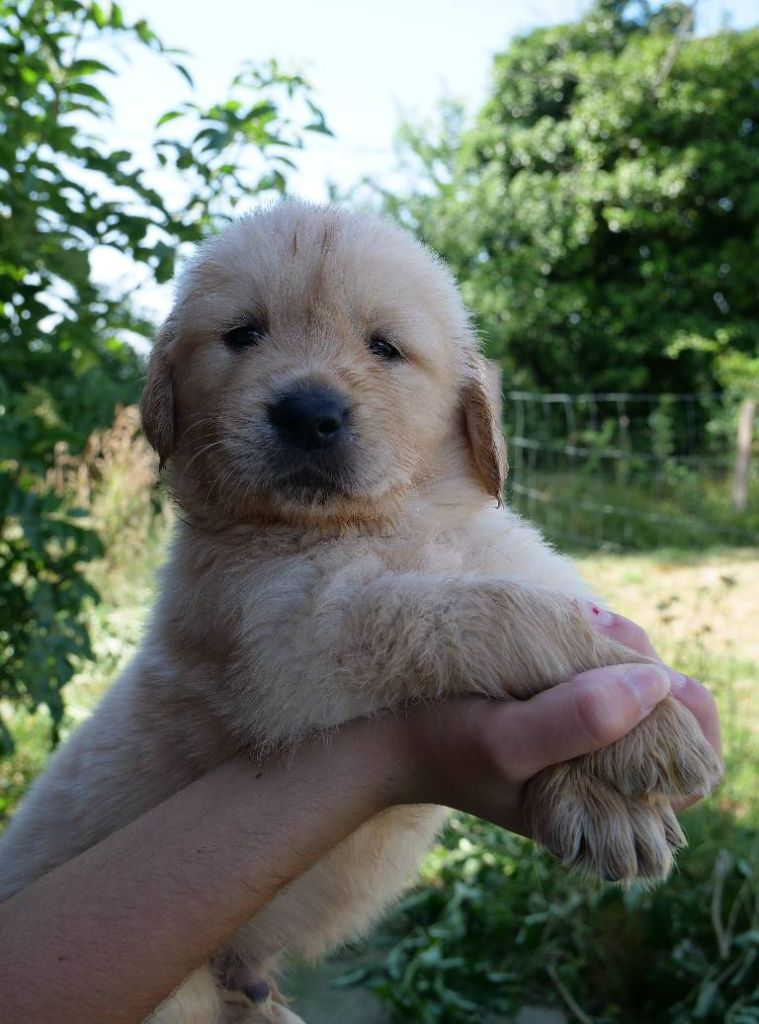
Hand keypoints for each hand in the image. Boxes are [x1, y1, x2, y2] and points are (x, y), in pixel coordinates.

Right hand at [395, 608, 720, 835]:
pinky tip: (575, 625)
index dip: (686, 716)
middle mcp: (600, 786)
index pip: (692, 772)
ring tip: (586, 620)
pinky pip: (602, 681)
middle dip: (646, 667)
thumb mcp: (507, 739)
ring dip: (621, 650)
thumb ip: (579, 720)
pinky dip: (598, 649)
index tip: (643, 671)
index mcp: (603, 816)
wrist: (385, 740)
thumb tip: (659, 683)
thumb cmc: (442, 746)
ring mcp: (580, 751)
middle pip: (669, 721)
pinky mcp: (558, 721)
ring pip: (637, 693)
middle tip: (601, 625)